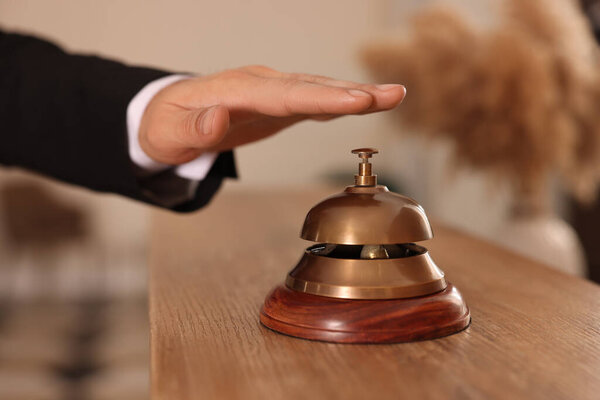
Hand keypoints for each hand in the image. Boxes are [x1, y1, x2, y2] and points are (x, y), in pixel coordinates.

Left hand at [139, 65, 405, 164]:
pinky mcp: (275, 103)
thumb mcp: (170, 133)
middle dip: (352, 92)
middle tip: (392, 95)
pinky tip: (363, 103)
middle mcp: (259, 84)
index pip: (285, 94)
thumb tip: (220, 118)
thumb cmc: (166, 125)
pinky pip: (312, 99)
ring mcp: (270, 91)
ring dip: (355, 93)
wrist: (166, 116)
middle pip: (311, 87)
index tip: (355, 102)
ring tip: (393, 96)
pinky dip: (339, 101)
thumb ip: (196, 128)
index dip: (322, 98)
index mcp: (237, 90)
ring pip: (318, 89)